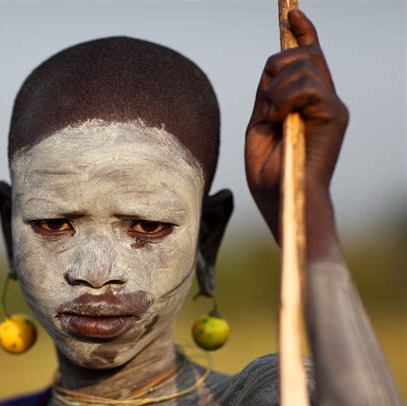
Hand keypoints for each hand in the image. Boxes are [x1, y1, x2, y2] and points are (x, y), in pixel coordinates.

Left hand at [245, 9, 348, 244]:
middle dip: (274, 68)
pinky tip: (279, 117)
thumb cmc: (269, 171)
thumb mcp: (261, 124)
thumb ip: (269, 95)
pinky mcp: (334, 114)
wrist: (281, 198)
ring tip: (272, 119)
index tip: (293, 13)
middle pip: (301, 55)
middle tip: (266, 107)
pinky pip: (308, 85)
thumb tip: (275, 65)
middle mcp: (324, 100)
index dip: (301, 33)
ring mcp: (332, 106)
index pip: (308, 58)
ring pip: (303, 66)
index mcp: (307, 103)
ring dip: (276, 90)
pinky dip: (285, 97)